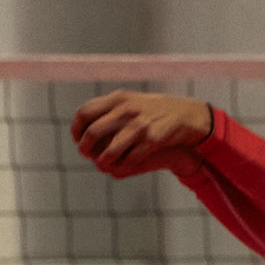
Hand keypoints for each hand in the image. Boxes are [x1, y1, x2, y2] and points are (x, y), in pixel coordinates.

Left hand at [71, 91, 212, 177]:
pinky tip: (122, 166)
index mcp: (118, 98)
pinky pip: (131, 157)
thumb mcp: (132, 101)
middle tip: (86, 154)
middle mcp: (126, 110)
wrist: (188, 114)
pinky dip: (124, 165)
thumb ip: (110, 108)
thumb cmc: (156, 111)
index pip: (85, 112)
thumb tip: (84, 118)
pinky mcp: (152, 139)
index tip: (77, 140)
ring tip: (102, 166)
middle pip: (93, 131)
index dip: (76, 129)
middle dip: (86, 147)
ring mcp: (140, 125)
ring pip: (111, 148)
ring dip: (103, 161)